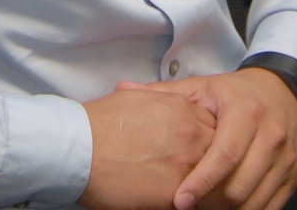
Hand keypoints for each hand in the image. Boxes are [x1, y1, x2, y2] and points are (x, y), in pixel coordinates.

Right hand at [78, 85, 217, 209]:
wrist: (78, 148)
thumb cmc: (98, 124)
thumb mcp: (132, 98)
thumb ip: (156, 101)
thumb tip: (155, 106)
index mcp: (182, 108)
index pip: (212, 125)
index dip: (202, 139)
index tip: (193, 149)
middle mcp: (191, 133)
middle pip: (218, 151)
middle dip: (209, 161)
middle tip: (191, 171)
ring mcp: (187, 163)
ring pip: (211, 177)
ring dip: (202, 183)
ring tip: (190, 190)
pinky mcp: (177, 192)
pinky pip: (195, 199)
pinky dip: (190, 200)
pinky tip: (173, 199)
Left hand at [125, 68, 296, 209]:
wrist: (282, 92)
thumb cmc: (235, 94)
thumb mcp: (202, 87)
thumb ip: (164, 93)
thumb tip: (122, 87)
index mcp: (245, 112)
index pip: (225, 154)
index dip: (201, 182)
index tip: (179, 201)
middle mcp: (270, 135)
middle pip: (240, 184)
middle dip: (211, 204)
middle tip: (186, 208)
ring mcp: (285, 158)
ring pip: (256, 200)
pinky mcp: (293, 175)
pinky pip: (271, 206)